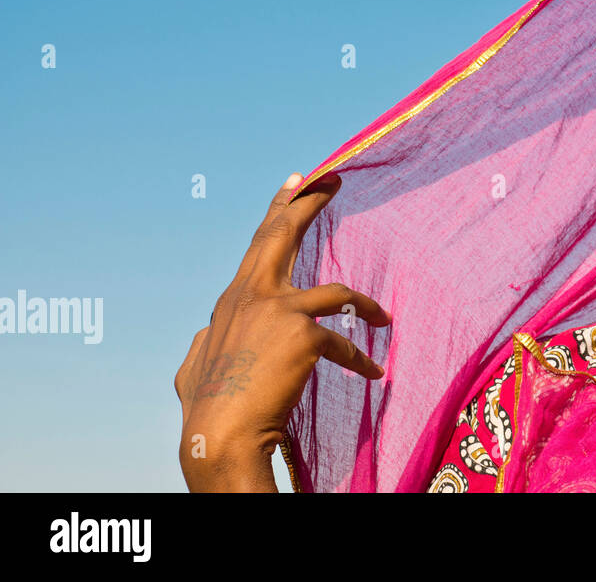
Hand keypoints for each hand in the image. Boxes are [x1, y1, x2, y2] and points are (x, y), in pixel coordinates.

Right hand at [174, 171, 390, 490]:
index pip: (260, 244)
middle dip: (309, 202)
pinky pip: (343, 343)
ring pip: (334, 292)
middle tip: (333, 177)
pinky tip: (373, 374)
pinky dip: (359, 360)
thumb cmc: (206, 408)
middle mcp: (252, 294)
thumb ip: (205, 340)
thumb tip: (204, 334)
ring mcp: (278, 310)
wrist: (220, 434)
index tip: (296, 180)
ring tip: (383, 316)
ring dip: (364, 304)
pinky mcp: (303, 334)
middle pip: (284, 234)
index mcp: (233, 299)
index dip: (280, 209)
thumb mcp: (195, 364)